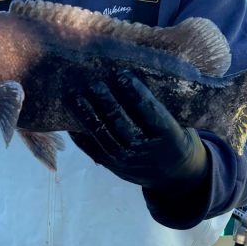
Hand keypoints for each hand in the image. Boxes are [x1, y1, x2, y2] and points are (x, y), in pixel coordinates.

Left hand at [67, 70, 208, 190]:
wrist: (173, 175)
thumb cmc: (174, 136)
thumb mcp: (178, 121)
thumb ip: (159, 104)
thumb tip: (136, 71)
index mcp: (167, 134)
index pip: (148, 110)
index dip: (134, 91)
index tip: (121, 74)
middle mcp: (145, 148)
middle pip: (120, 122)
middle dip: (105, 101)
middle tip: (94, 82)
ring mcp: (126, 160)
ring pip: (102, 135)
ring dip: (86, 114)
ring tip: (74, 96)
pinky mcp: (112, 166)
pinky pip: (91, 148)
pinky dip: (78, 134)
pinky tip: (68, 118)